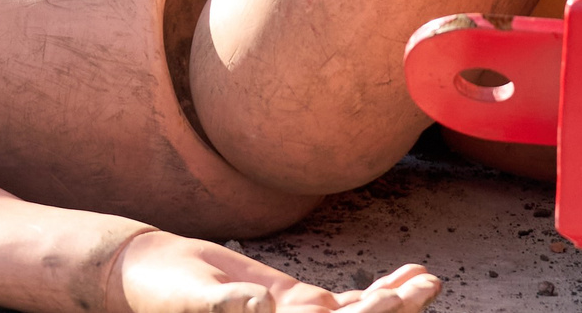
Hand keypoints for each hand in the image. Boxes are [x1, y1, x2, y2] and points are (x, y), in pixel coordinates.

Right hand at [111, 231, 438, 312]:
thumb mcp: (194, 298)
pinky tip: (409, 275)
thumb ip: (225, 307)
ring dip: (398, 300)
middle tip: (426, 286)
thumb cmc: (162, 293)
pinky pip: (350, 302)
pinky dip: (383, 288)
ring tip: (430, 280)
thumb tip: (260, 308)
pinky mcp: (301, 306)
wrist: (150, 274)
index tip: (387, 303)